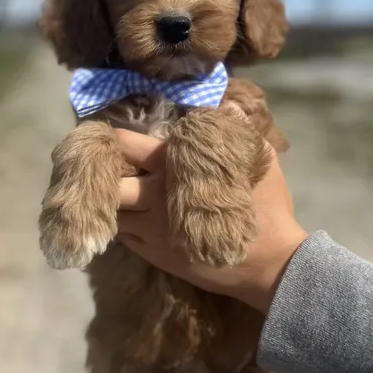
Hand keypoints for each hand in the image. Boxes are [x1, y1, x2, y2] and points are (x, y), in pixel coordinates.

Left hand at [116, 127, 308, 314]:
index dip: (113, 139)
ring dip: (109, 201)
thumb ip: (238, 130)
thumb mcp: (261, 160)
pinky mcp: (154, 255)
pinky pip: (124, 236)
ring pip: (110, 212)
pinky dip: (122, 224)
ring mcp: (151, 231)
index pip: (127, 146)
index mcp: (173, 169)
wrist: (271, 266)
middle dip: (101, 175)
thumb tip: (224, 106)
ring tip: (114, 192)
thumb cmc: (267, 208)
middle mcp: (154, 198)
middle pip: (107, 183)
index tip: (108, 134)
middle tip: (104, 168)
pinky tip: (132, 216)